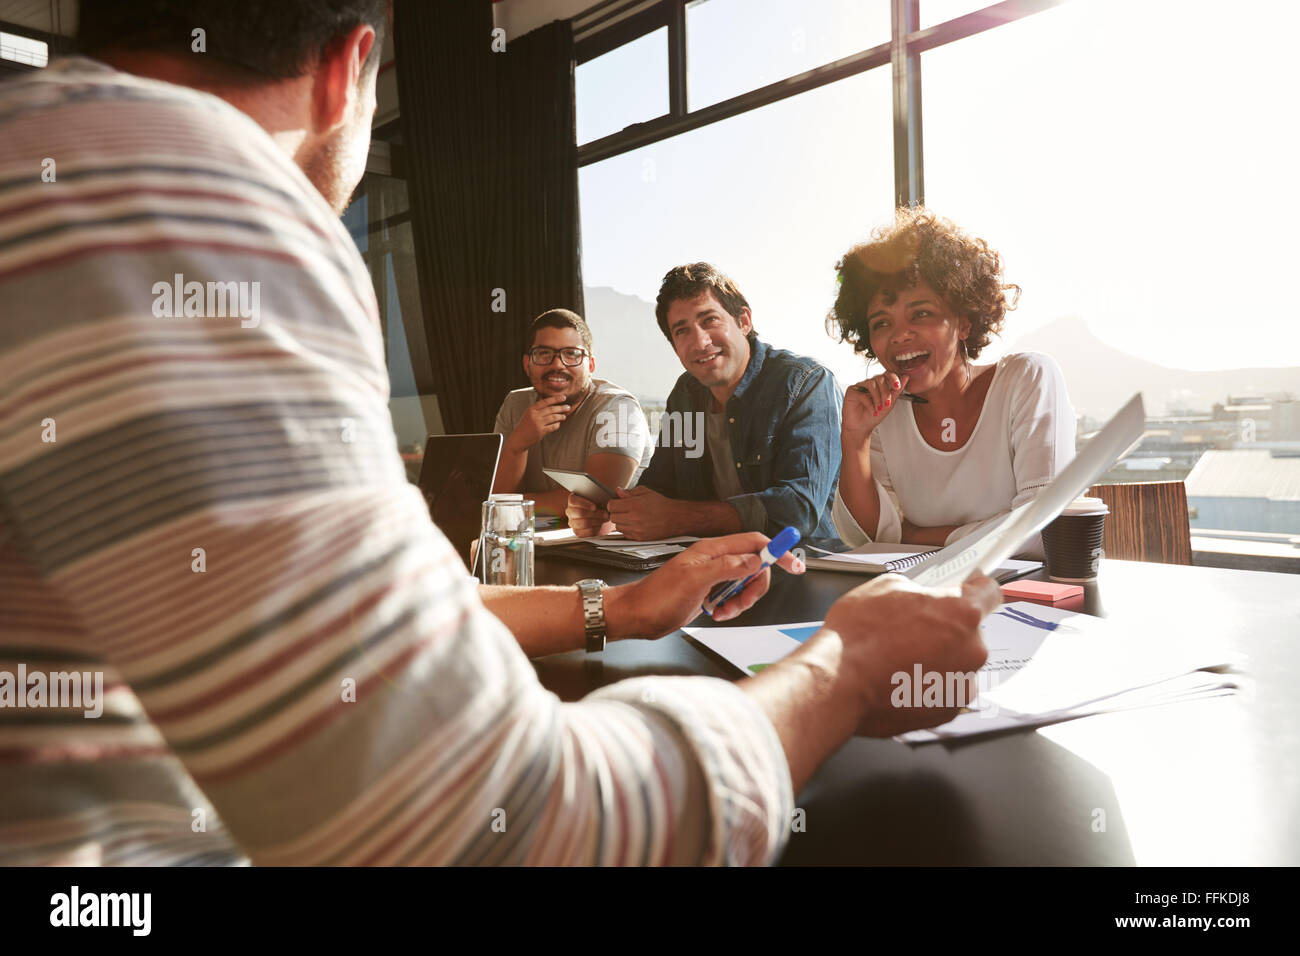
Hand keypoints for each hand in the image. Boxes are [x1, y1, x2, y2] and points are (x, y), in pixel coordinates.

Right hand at [509, 394, 569, 450]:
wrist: (519, 438)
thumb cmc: (525, 426)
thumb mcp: (528, 414)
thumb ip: (538, 409)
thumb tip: (551, 404)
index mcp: (531, 409)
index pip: (545, 401)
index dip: (555, 399)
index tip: (563, 397)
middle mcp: (534, 415)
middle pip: (551, 409)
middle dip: (561, 408)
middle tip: (568, 407)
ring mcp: (538, 423)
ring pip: (553, 417)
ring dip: (561, 416)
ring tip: (564, 416)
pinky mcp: (541, 431)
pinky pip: (553, 426)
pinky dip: (557, 424)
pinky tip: (558, 423)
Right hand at [566, 493, 614, 536]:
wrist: (605, 516)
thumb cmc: (604, 505)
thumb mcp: (607, 497)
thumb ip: (612, 493)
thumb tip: (618, 490)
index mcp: (573, 499)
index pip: (573, 501)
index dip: (584, 504)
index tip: (594, 507)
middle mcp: (570, 511)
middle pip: (579, 513)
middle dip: (595, 514)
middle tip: (605, 514)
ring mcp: (572, 522)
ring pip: (583, 523)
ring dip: (596, 521)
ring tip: (604, 519)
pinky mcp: (577, 532)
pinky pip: (583, 533)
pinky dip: (594, 530)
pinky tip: (600, 526)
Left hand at [606, 533, 805, 637]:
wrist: (637, 616)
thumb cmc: (656, 597)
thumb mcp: (695, 580)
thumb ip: (727, 567)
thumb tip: (756, 560)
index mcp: (712, 550)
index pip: (754, 542)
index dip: (777, 551)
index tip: (794, 563)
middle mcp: (715, 560)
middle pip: (755, 567)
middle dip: (756, 587)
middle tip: (743, 602)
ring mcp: (713, 577)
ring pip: (745, 584)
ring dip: (741, 601)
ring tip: (723, 611)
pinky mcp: (710, 592)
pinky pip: (733, 597)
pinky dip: (731, 608)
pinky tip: (715, 613)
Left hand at [607, 486, 679, 539]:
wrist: (675, 518)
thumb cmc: (661, 504)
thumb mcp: (645, 492)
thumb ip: (630, 492)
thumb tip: (618, 491)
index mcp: (634, 505)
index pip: (611, 506)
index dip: (613, 503)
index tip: (617, 503)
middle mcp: (634, 518)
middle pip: (613, 517)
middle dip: (617, 512)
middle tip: (624, 510)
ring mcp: (636, 529)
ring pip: (617, 526)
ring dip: (621, 522)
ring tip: (630, 517)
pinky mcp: (639, 538)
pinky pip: (625, 534)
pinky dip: (627, 529)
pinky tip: (635, 524)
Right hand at [819, 572, 999, 736]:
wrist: (838, 682)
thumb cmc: (857, 637)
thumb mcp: (885, 587)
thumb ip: (919, 590)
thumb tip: (923, 594)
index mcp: (962, 613)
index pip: (991, 593)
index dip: (976, 590)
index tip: (968, 591)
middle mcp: (972, 650)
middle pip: (971, 633)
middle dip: (947, 629)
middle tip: (912, 629)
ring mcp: (961, 684)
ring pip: (957, 664)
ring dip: (938, 660)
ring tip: (900, 658)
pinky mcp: (947, 711)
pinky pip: (944, 690)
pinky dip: (928, 685)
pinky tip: (900, 678)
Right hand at [842, 372, 908, 438]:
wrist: (862, 428)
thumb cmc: (874, 416)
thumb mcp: (889, 404)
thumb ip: (897, 391)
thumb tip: (906, 377)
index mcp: (880, 385)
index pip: (887, 374)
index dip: (893, 378)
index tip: (897, 386)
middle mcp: (870, 383)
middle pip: (880, 379)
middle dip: (885, 392)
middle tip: (887, 404)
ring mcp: (860, 386)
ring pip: (871, 383)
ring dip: (877, 397)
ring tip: (879, 408)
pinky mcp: (852, 391)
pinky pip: (862, 392)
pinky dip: (869, 403)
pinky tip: (873, 411)